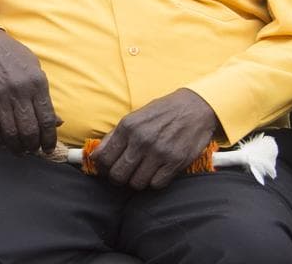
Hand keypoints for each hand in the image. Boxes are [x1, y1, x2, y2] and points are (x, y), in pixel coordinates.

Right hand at [0, 27, 59, 153]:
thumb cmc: (13, 55)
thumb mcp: (35, 69)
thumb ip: (44, 96)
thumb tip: (56, 122)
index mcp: (37, 83)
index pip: (47, 119)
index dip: (49, 139)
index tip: (49, 148)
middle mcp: (19, 91)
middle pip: (29, 130)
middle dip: (33, 146)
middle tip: (34, 149)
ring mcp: (0, 96)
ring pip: (11, 132)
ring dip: (17, 147)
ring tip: (20, 150)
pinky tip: (3, 142)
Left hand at [89, 88, 218, 190]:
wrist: (195, 107)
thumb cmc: (163, 112)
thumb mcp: (135, 117)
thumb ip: (115, 136)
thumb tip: (96, 155)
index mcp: (128, 126)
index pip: (104, 157)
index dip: (102, 168)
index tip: (106, 169)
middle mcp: (141, 140)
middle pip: (118, 174)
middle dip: (117, 179)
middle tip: (123, 175)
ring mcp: (159, 152)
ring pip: (137, 183)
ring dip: (137, 181)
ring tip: (141, 173)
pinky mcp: (175, 162)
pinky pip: (156, 184)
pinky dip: (154, 182)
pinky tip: (156, 172)